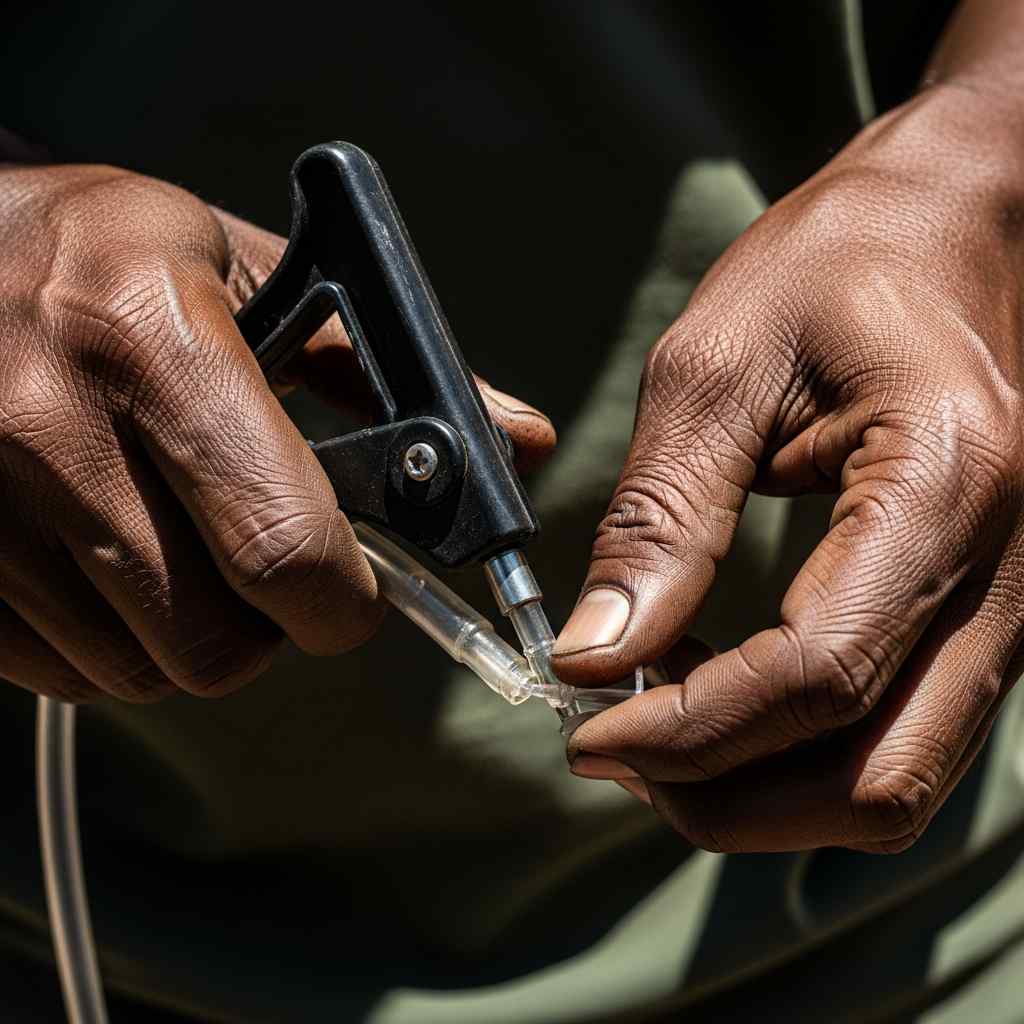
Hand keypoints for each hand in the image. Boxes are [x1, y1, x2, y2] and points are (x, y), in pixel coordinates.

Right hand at [0, 163, 553, 701]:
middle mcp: (48, 428)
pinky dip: (114, 639)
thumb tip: (520, 441)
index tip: (355, 594)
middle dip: (272, 628)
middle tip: (270, 569)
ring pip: (141, 671)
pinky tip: (111, 558)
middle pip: (215, 643)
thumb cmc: (105, 252)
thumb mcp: (244, 269)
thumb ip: (380, 370)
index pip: (283, 548)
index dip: (343, 601)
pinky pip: (67, 674)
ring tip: (181, 543)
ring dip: (190, 632)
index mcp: (153, 337)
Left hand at [552, 85, 1023, 852]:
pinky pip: (893, 732)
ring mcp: (1004, 604)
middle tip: (609, 742)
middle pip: (875, 776)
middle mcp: (1005, 570)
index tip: (584, 726)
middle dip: (724, 791)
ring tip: (652, 723)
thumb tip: (594, 650)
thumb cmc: (833, 266)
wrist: (942, 227)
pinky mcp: (971, 611)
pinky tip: (715, 690)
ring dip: (761, 788)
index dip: (688, 728)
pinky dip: (795, 749)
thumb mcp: (715, 368)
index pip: (819, 674)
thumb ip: (660, 518)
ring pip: (892, 779)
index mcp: (945, 485)